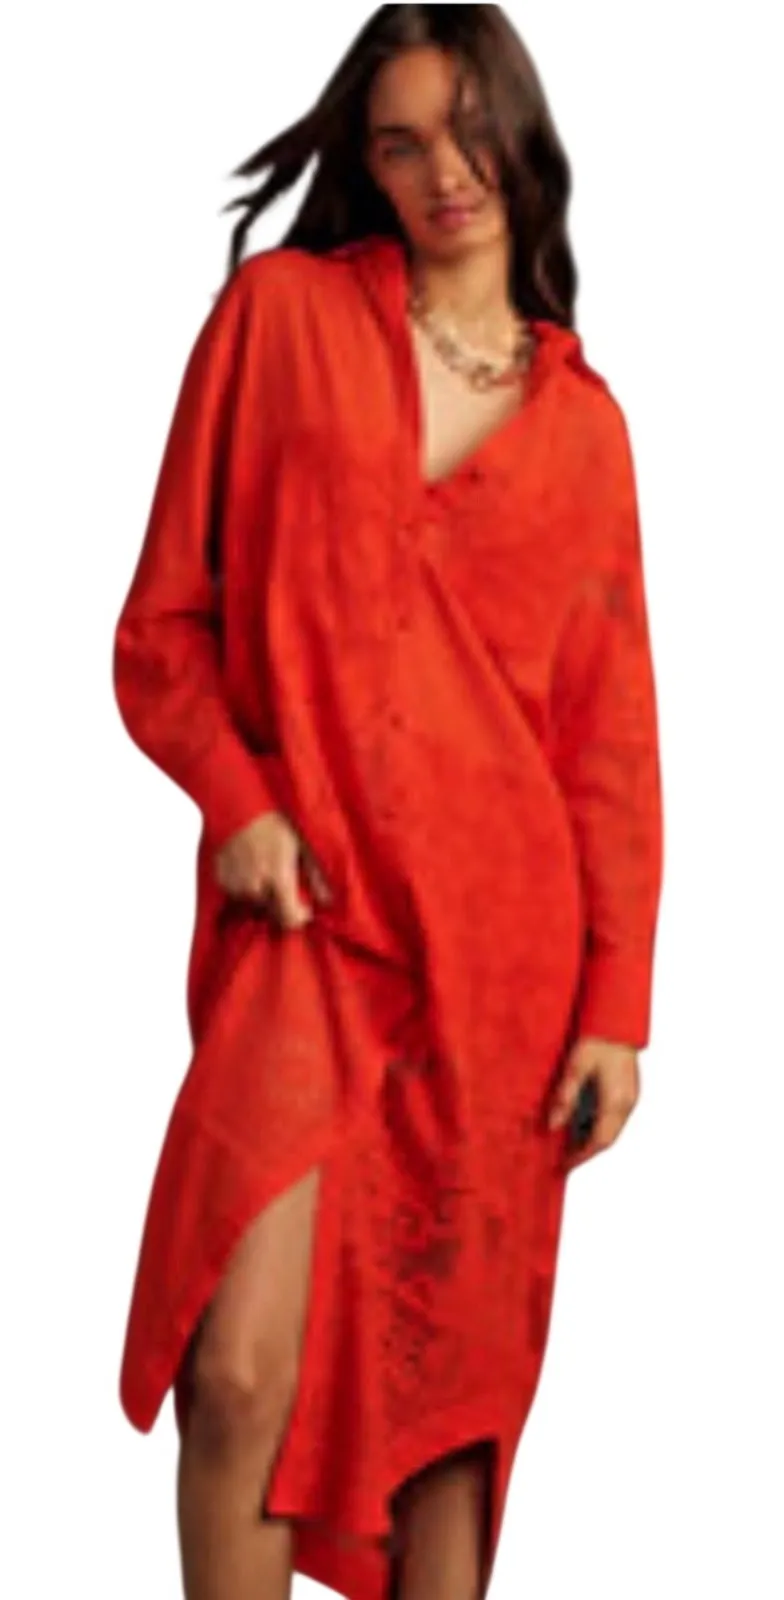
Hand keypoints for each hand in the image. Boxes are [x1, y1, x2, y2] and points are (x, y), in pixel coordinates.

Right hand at [213, 810, 333, 931]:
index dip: (299, 917)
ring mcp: (235, 885)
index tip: (305, 908)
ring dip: (262, 896)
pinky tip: (249, 867)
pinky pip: (236, 895)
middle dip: (281, 904)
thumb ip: (315, 876)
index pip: (289, 919)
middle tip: (285, 881)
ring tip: (265, 870)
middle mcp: (255, 886)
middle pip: (272, 914)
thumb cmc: (272, 821)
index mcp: (278, 878)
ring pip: (254, 904)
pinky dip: (245, 888)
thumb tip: (326, 900)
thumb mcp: (302, 844)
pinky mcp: (221, 881)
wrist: (237, 806)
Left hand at [548, 1035, 640, 1168]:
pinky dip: (599, 1126)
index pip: (599, 1141)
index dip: (581, 1156)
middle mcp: (628, 1103)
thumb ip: (565, 1097)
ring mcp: (631, 1097)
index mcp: (616, 1101)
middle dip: (586, 1152)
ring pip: (613, 1130)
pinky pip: (615, 1118)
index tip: (564, 1165)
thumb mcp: (575, 1066)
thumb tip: (553, 1125)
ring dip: (592, 1140)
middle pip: (608, 1139)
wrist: (618, 1021)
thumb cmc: (597, 1039)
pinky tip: (582, 1124)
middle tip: (564, 1160)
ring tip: (568, 1145)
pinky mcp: (630, 1091)